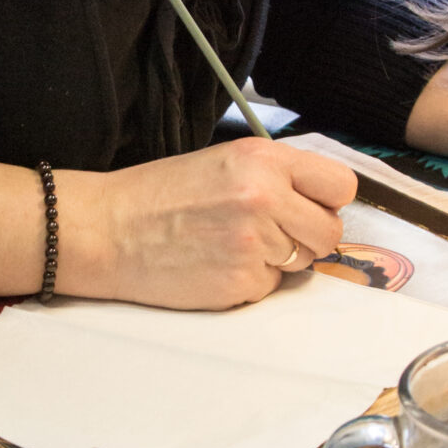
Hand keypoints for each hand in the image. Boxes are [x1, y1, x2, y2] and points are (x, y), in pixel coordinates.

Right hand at [62, 138, 357, 307]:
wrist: (107, 231)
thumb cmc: (158, 196)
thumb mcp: (223, 162)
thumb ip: (275, 175)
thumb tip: (319, 201)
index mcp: (262, 160)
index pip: (340, 184)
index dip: (326, 200)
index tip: (309, 208)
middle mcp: (265, 197)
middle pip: (329, 230)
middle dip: (305, 237)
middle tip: (267, 234)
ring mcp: (254, 242)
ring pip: (303, 262)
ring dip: (277, 260)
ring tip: (231, 246)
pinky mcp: (241, 282)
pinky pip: (271, 287)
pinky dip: (250, 282)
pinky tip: (216, 266)